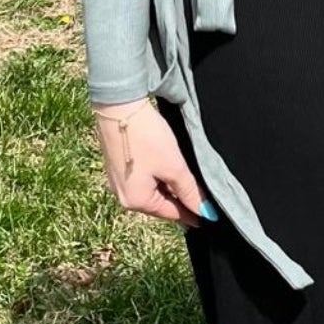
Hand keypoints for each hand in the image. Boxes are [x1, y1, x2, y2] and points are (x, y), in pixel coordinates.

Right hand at [91, 98, 210, 225]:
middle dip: (179, 200)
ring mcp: (117, 181)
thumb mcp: (174, 166)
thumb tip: (203, 211)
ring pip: (151, 190)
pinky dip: (156, 176)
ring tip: (186, 180)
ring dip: (168, 187)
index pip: (171, 213)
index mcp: (136, 201)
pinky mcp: (117, 166)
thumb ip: (189, 191)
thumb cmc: (145, 135)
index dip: (192, 214)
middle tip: (201, 197)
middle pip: (160, 203)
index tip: (206, 218)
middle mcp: (123, 195)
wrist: (118, 105)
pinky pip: (142, 179)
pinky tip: (167, 166)